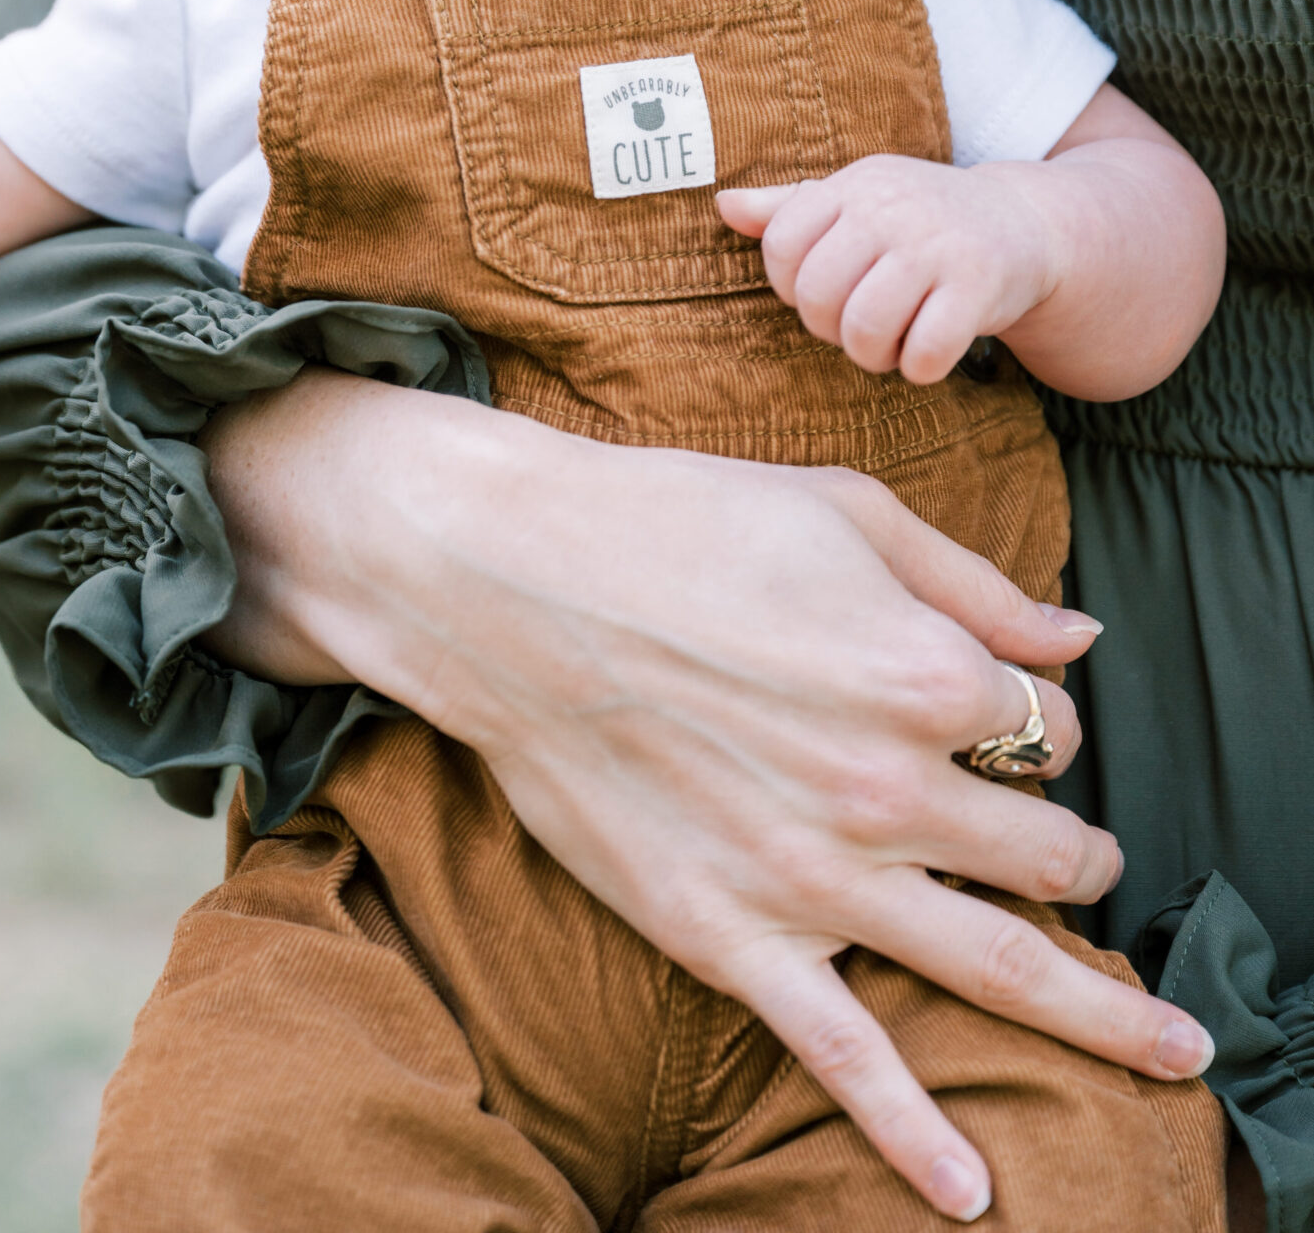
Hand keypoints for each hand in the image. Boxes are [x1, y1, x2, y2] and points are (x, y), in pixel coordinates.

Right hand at [205, 377, 1213, 1221]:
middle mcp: (890, 786)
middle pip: (1048, 850)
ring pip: (999, 965)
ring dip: (1101, 1013)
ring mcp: (815, 876)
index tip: (1000, 709)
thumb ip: (976, 583)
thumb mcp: (846, 511)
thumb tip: (1076, 634)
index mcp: (924, 671)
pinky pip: (847, 1059)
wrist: (508, 584)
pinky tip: (969, 1190)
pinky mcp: (732, 938)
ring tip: (1166, 1046)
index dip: (1036, 716)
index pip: (1048, 725)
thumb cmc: (678, 522)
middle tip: (1073, 852)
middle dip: (1078, 850)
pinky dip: (915, 1136)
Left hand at [718, 156, 1055, 384]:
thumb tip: (723, 206)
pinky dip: (921, 368)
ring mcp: (936, 246)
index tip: (825, 291)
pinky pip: (925, 353)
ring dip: (873, 356)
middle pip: (816, 295)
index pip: (781, 245)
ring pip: (864, 329)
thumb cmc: (920, 220)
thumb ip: (789, 208)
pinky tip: (931, 352)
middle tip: (860, 325)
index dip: (790, 286)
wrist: (1023, 225)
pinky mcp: (979, 286)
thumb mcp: (858, 199)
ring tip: (891, 342)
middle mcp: (891, 209)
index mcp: (853, 186)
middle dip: (830, 329)